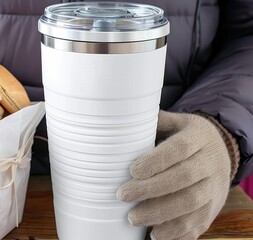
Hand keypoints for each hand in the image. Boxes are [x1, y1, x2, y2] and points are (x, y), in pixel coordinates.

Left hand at [117, 111, 232, 239]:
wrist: (222, 154)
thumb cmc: (189, 138)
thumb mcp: (178, 122)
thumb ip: (156, 121)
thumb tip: (125, 115)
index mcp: (198, 138)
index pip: (179, 149)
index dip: (156, 161)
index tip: (132, 170)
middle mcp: (209, 163)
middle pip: (183, 178)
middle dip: (150, 189)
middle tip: (123, 195)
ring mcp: (214, 188)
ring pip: (191, 204)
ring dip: (160, 214)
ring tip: (133, 218)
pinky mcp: (213, 209)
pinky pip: (198, 223)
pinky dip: (176, 231)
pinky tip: (155, 232)